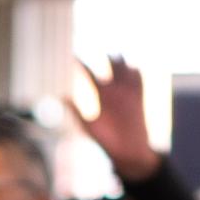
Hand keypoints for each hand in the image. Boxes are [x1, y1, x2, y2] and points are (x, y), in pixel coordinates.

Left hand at [72, 56, 156, 180]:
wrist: (128, 152)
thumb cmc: (105, 140)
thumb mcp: (88, 126)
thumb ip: (75, 111)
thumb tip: (60, 98)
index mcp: (98, 92)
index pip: (88, 70)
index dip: (81, 61)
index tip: (73, 53)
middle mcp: (112, 87)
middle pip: (109, 60)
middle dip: (106, 53)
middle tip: (99, 47)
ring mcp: (127, 89)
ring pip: (124, 65)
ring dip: (120, 58)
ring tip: (115, 56)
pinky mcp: (139, 94)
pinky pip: (138, 76)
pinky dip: (134, 70)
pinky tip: (130, 68)